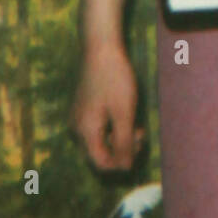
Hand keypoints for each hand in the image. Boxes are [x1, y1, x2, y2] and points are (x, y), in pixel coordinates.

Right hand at [70, 43, 145, 172]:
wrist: (100, 48)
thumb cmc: (114, 79)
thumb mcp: (124, 113)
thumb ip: (124, 143)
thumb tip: (125, 168)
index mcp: (85, 132)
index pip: (101, 163)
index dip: (121, 162)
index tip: (139, 147)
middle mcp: (77, 128)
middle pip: (99, 153)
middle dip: (122, 149)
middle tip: (141, 133)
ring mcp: (78, 117)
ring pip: (99, 140)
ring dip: (119, 137)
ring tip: (136, 124)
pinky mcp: (83, 108)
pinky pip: (97, 128)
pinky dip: (112, 127)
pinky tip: (125, 114)